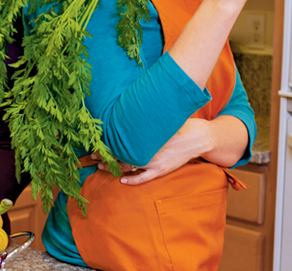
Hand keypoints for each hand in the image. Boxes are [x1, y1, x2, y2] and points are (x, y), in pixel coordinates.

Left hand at [92, 119, 211, 185]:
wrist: (198, 137)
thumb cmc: (179, 124)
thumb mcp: (159, 120)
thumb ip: (143, 120)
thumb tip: (128, 111)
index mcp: (144, 138)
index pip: (119, 142)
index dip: (106, 144)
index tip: (96, 143)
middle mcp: (147, 151)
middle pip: (119, 155)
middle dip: (104, 156)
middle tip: (93, 156)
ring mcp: (153, 163)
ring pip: (127, 168)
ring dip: (113, 168)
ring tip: (100, 167)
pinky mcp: (161, 170)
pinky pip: (143, 178)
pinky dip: (132, 180)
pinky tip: (122, 180)